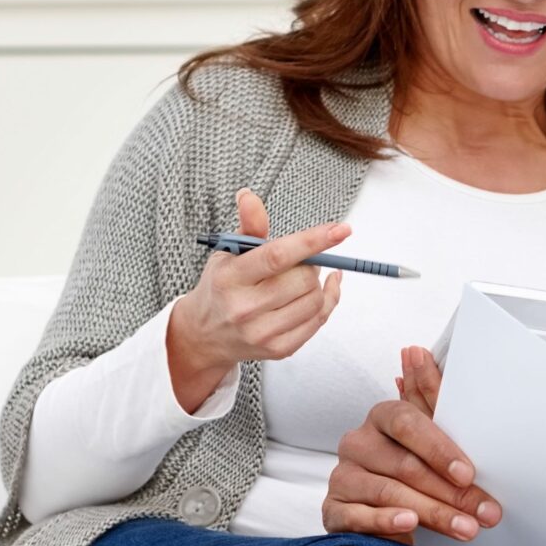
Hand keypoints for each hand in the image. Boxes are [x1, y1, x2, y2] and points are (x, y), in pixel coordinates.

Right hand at [166, 190, 346, 407]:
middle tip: (300, 261)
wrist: (205, 335)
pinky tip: (323, 289)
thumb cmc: (221, 287)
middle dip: (310, 264)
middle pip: (303, 279)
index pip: (277, 256)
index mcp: (230, 278)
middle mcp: (244, 308)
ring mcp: (262, 332)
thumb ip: (247, 226)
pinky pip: (318, 321)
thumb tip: (249, 196)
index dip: (312, 241)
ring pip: (314, 300)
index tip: (341, 229)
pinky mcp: (279, 349)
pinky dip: (327, 300)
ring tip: (301, 278)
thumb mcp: (227, 253)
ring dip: (316, 283)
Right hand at [321, 344, 501, 541]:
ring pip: (389, 492)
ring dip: (433, 512)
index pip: (407, 423)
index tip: (469, 474)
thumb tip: (416, 351)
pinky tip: (409, 524)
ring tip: (465, 528)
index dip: (439, 449)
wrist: (385, 517)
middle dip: (450, 491)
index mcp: (381, 418)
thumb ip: (428, 396)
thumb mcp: (429, 437)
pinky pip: (359, 516)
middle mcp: (357, 443)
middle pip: (404, 464)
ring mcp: (343, 477)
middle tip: (483, 512)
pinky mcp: (334, 510)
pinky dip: (387, 521)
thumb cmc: (413, 473)